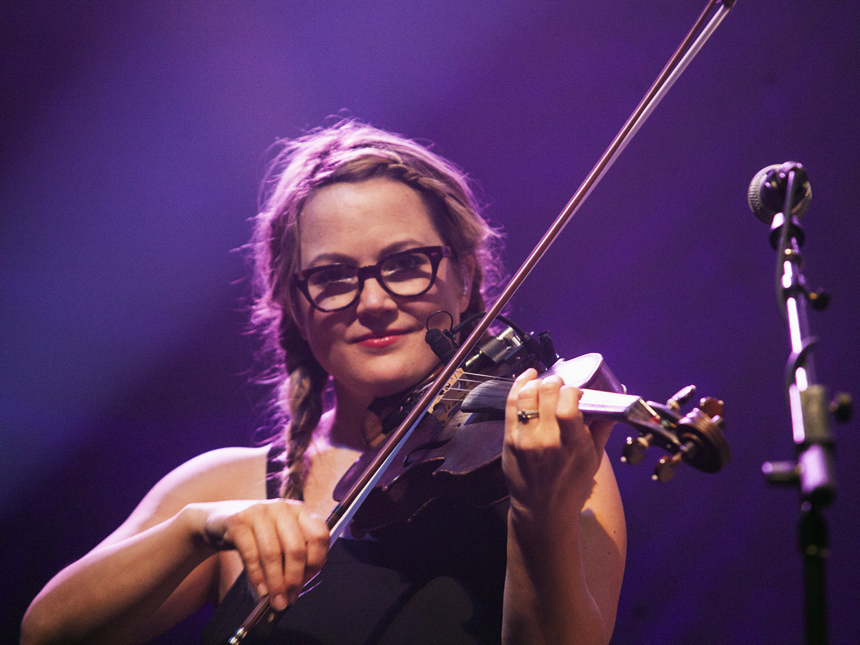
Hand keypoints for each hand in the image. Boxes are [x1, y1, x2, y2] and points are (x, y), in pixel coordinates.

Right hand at [194, 499, 328, 609]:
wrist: (220, 521)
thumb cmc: (258, 534)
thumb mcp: (281, 538)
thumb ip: (293, 556)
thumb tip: (297, 589)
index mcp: (300, 511)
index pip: (320, 536)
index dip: (316, 562)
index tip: (307, 580)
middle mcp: (283, 508)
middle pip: (296, 549)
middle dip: (294, 579)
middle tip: (289, 599)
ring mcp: (260, 512)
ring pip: (273, 554)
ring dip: (276, 584)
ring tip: (276, 601)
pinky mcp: (238, 521)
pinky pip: (251, 555)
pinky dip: (257, 577)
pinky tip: (261, 590)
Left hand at [502, 369, 613, 521]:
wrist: (541, 508)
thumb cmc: (571, 484)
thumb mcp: (594, 459)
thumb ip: (601, 429)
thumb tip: (613, 406)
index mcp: (571, 445)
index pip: (568, 405)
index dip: (572, 391)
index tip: (576, 393)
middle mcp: (546, 439)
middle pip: (547, 393)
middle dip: (556, 382)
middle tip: (561, 386)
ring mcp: (525, 438)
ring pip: (527, 394)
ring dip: (537, 382)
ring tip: (545, 384)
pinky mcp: (509, 438)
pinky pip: (511, 404)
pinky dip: (519, 385)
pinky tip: (528, 377)